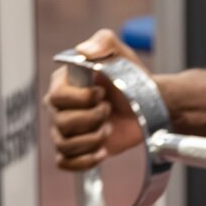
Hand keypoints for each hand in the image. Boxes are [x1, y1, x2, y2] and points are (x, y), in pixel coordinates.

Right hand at [47, 29, 147, 171]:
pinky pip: (65, 163)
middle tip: (108, 110)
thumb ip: (103, 42)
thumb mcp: (121, 53)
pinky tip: (102, 150)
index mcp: (63, 83)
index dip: (82, 99)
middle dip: (92, 119)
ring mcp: (64, 130)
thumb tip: (83, 50)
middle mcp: (58, 107)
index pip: (57, 97)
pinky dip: (84, 161)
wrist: (148, 105)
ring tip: (108, 128)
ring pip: (64, 145)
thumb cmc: (132, 78)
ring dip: (93, 139)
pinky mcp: (76, 150)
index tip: (103, 93)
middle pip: (61, 123)